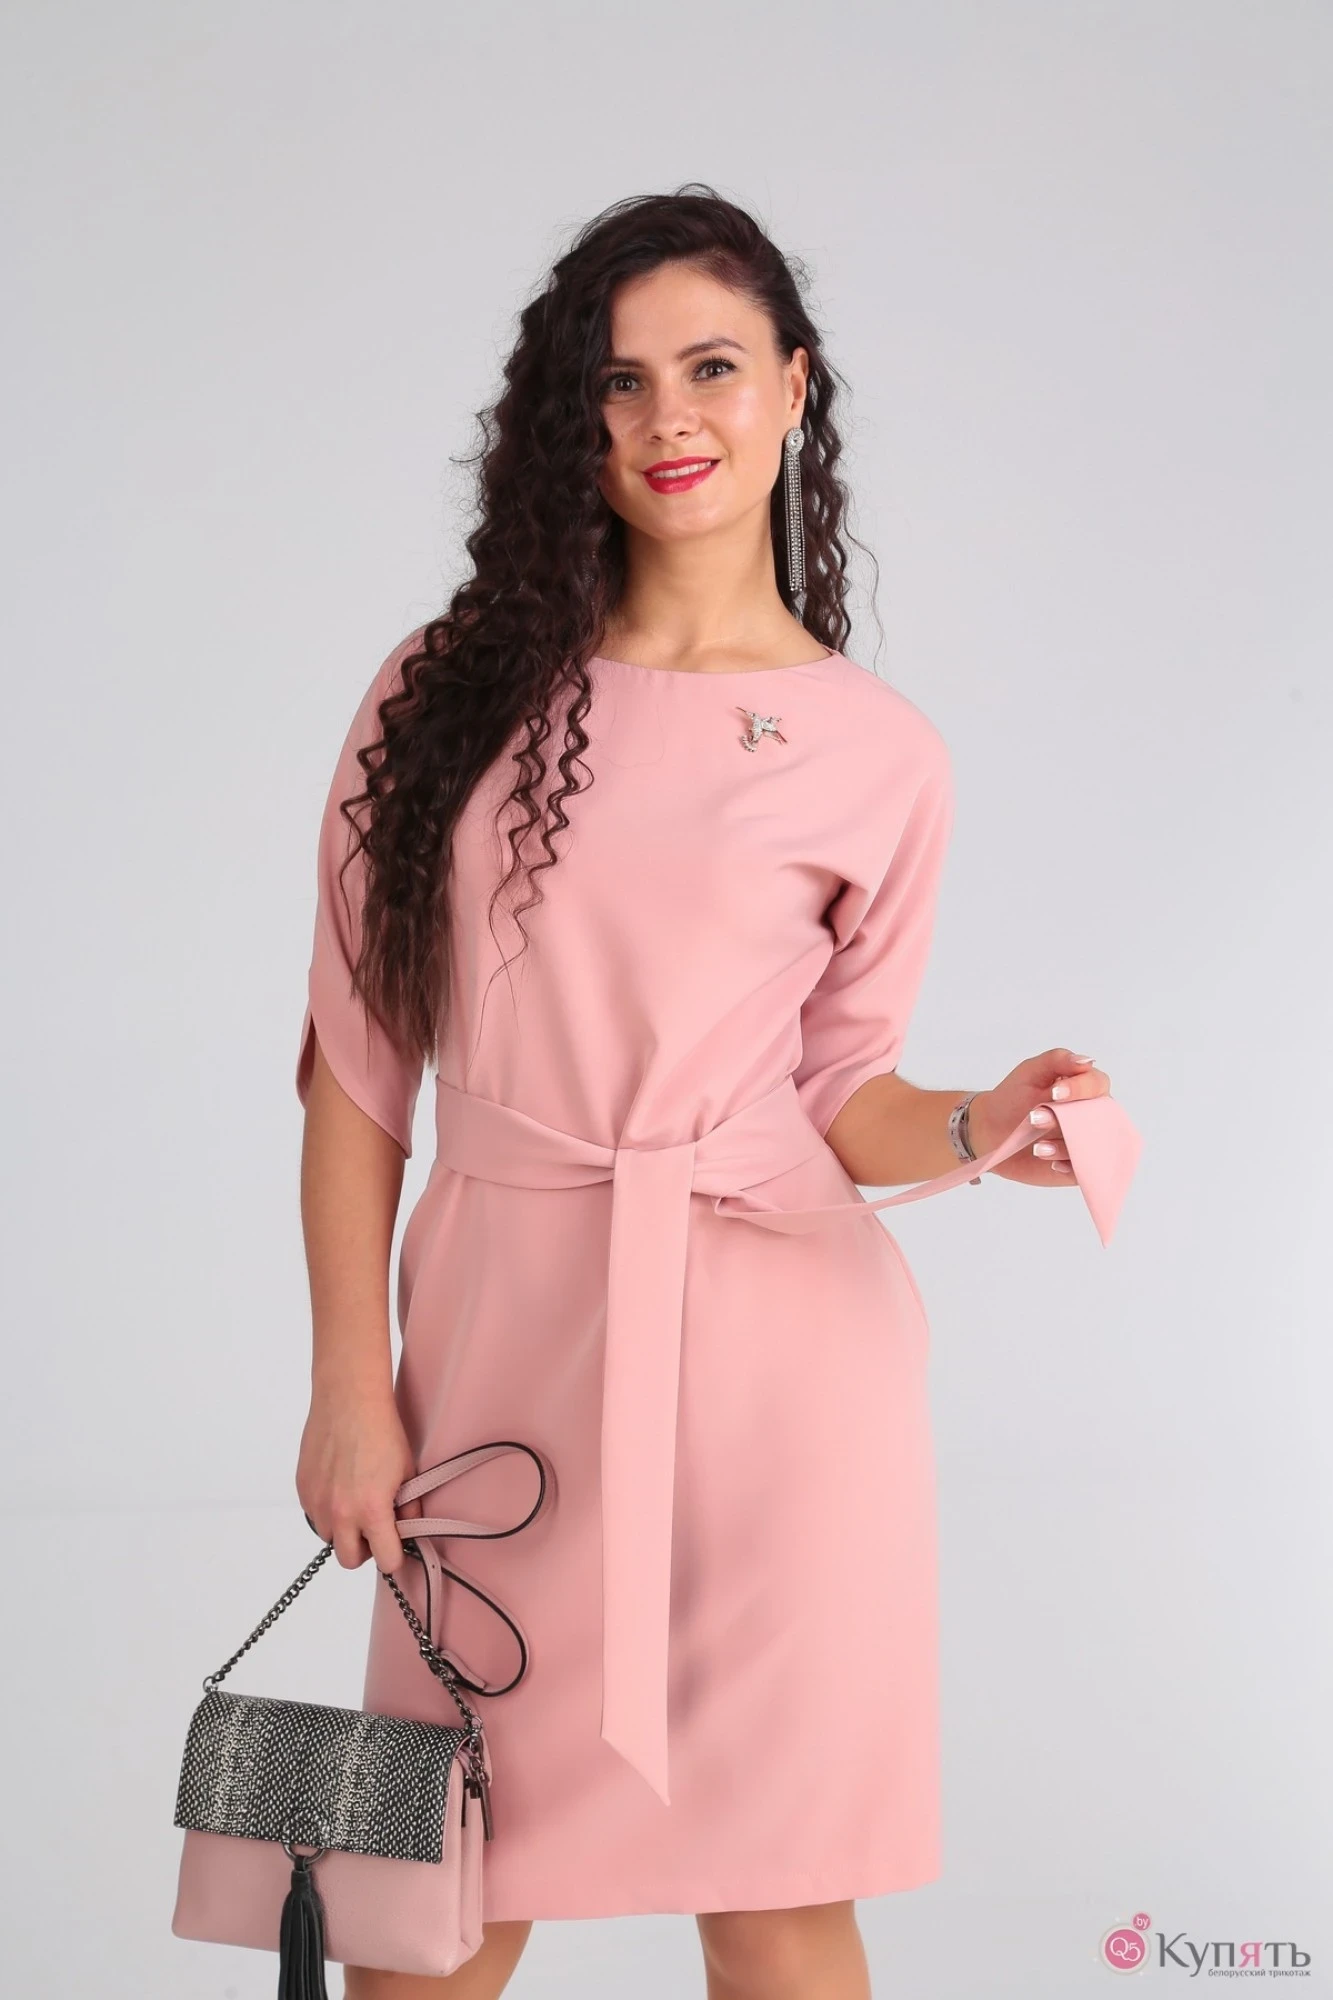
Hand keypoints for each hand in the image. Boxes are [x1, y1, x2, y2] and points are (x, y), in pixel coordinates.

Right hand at [296, 1387, 420, 1574]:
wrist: (349, 1400)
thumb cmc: (381, 1431)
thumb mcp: (407, 1472)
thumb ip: (409, 1509)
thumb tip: (410, 1530)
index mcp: (371, 1511)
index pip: (385, 1561)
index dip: (394, 1556)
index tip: (396, 1546)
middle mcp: (340, 1513)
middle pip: (349, 1560)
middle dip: (365, 1550)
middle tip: (374, 1528)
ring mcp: (317, 1503)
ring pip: (329, 1538)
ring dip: (343, 1530)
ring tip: (355, 1502)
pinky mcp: (303, 1490)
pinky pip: (315, 1515)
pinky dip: (327, 1510)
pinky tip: (340, 1486)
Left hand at [966, 1048, 1109, 1188]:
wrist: (989, 1131)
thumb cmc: (1012, 1098)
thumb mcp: (1030, 1072)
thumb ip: (1058, 1060)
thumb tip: (1087, 1062)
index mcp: (1083, 1089)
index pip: (1098, 1085)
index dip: (1081, 1088)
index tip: (1054, 1093)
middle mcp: (1090, 1115)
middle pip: (1100, 1116)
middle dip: (1068, 1119)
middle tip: (1034, 1118)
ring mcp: (1084, 1141)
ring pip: (1093, 1145)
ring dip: (1066, 1146)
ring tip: (1036, 1147)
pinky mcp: (1076, 1164)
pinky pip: (1086, 1169)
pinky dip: (1071, 1166)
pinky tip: (1051, 1162)